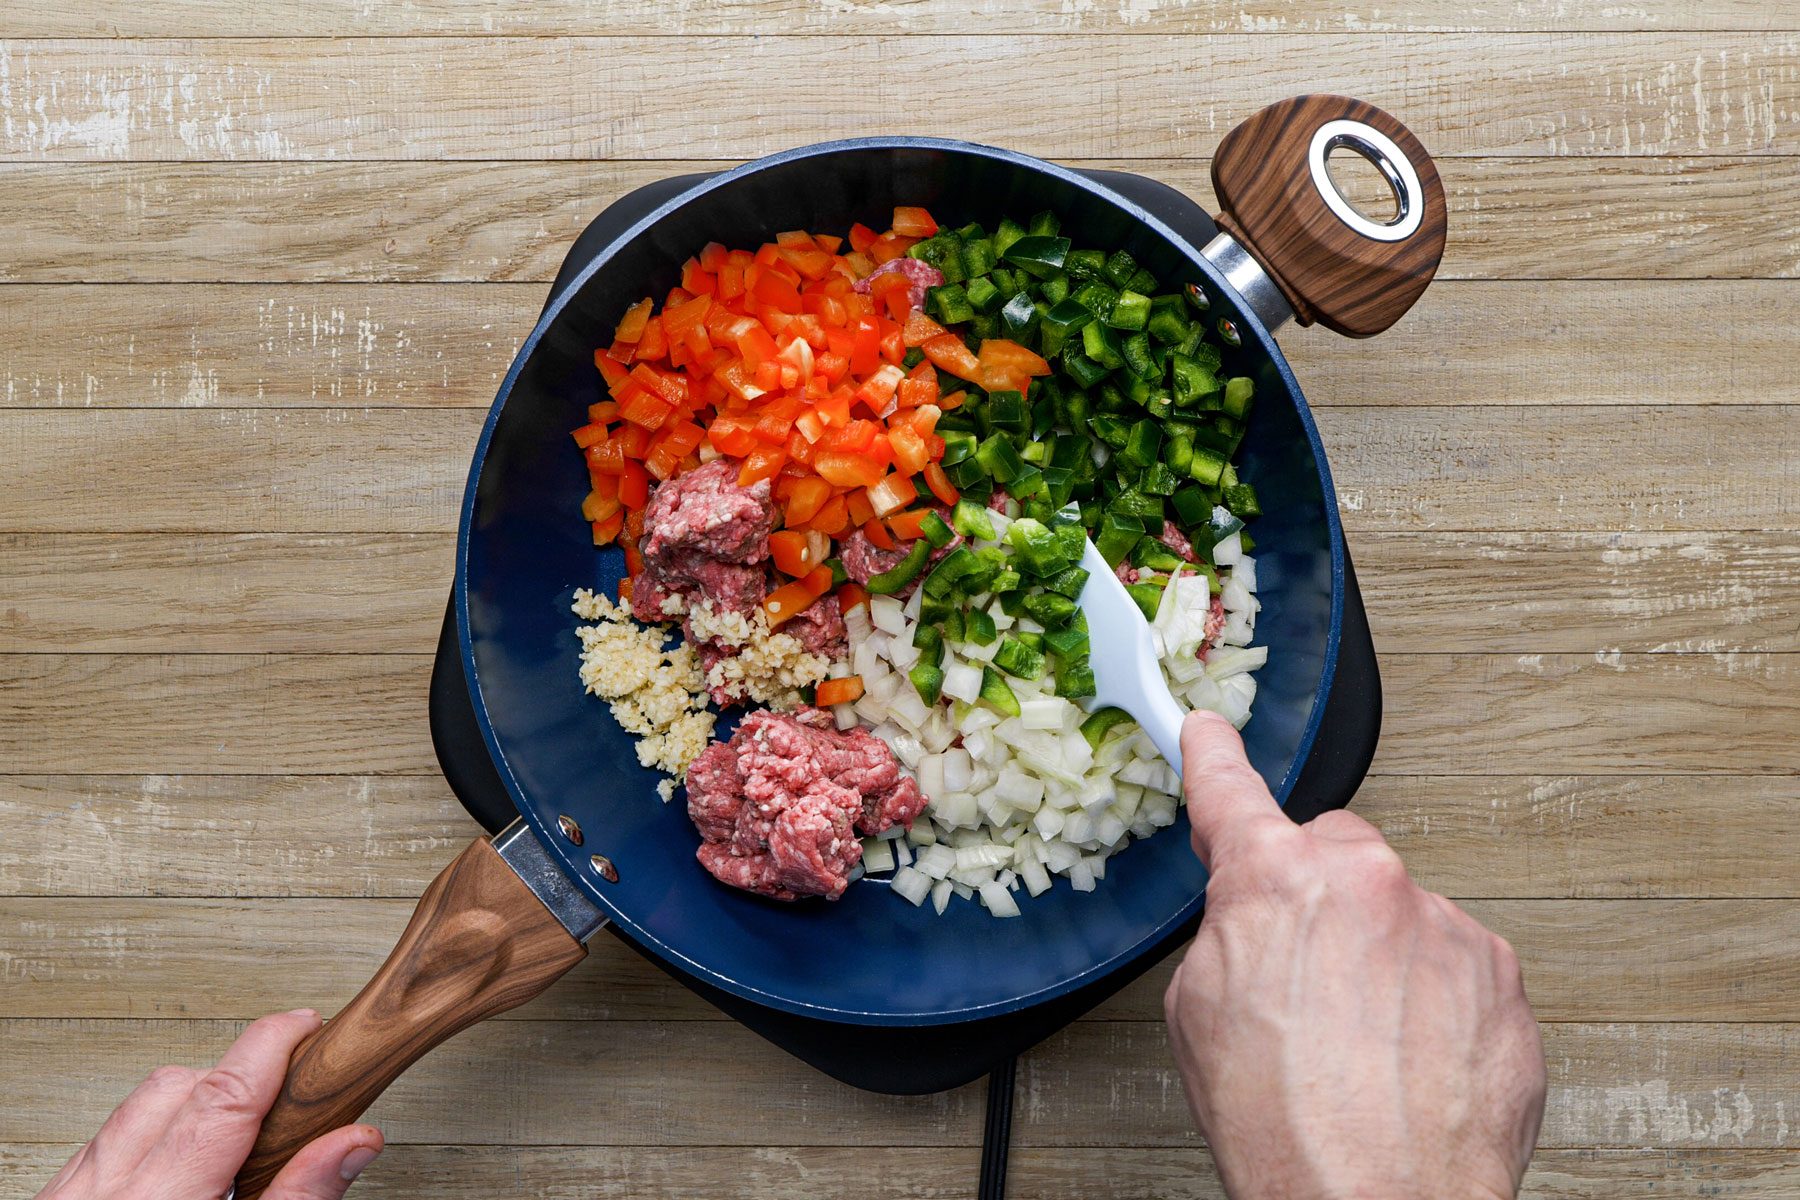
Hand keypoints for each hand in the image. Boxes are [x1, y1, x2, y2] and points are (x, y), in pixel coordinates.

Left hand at [36, 1009, 382, 1199]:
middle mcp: (100, 1190)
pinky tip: (179, 1167)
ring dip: (191, 1108)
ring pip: (134, 1112)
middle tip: (286, 1095)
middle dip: (236, 1080)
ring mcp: (69, 1194)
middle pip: (175, 1088)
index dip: (272, 1044)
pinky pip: (100, 1144)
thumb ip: (298, 1197)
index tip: (307, 1023)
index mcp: (160, 1199)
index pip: (224, 1091)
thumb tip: (353, 1141)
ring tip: (236, 1141)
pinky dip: (148, 1140)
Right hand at [1164, 711, 1545, 1199]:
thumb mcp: (1198, 1013)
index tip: (1209, 731)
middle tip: (1298, 977)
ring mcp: (1445, 926)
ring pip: (1398, 911)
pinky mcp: (1500, 975)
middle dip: (1313, 897)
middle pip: (1331, 853)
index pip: (1231, 792)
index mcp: (1277, 881)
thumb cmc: (1285, 1127)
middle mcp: (1368, 884)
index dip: (1213, 757)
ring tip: (1358, 1044)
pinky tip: (1405, 1056)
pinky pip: (1455, 961)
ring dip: (1378, 956)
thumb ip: (1230, 932)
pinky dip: (1431, 998)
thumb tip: (1254, 919)